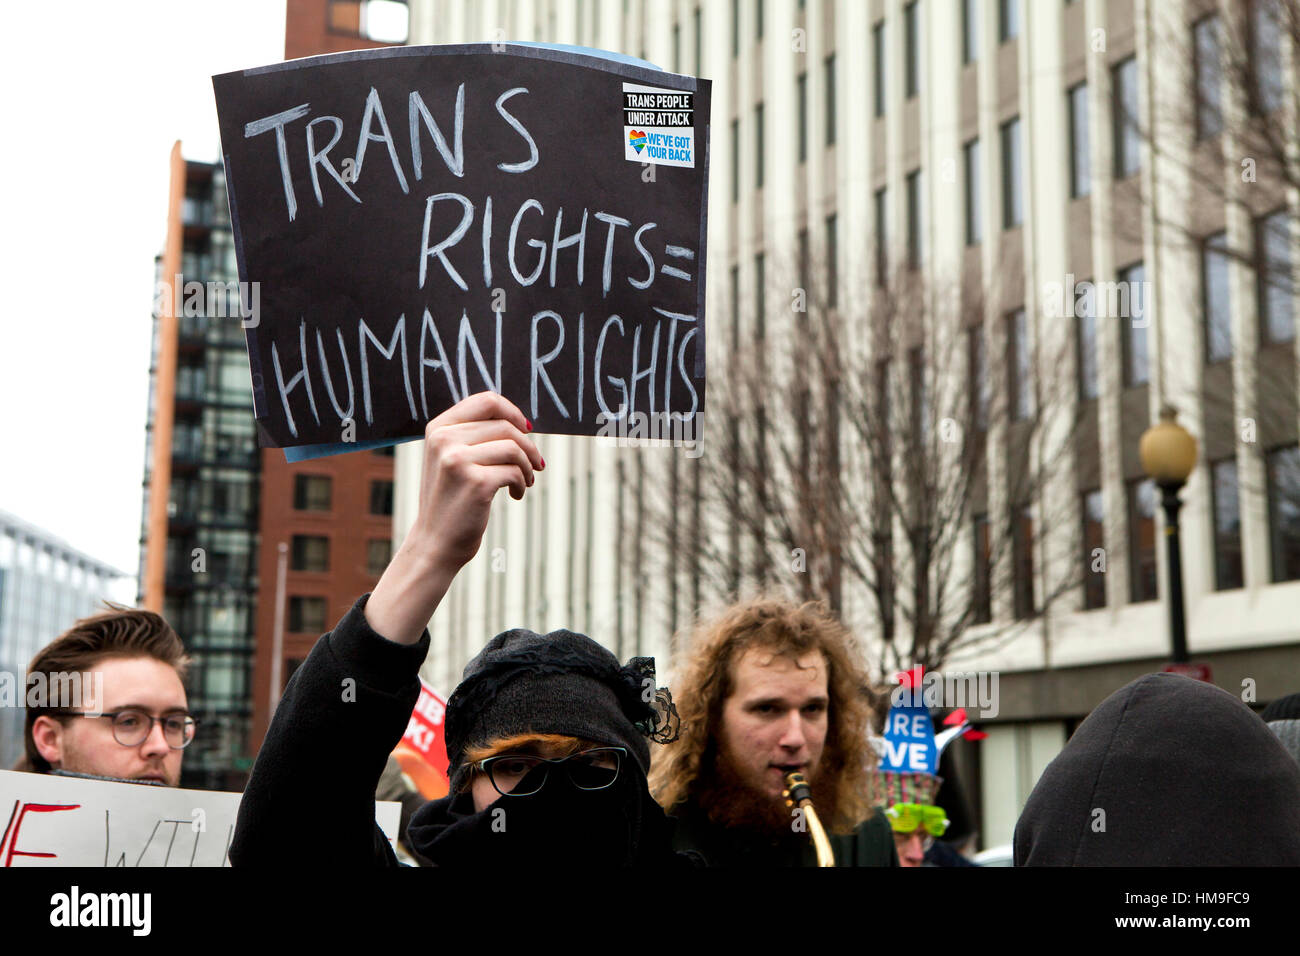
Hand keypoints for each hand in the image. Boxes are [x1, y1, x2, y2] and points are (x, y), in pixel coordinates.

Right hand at [407, 391, 543, 566]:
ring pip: (514, 447)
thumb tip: (520, 420)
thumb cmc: (450, 499)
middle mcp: (444, 440)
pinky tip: (515, 494)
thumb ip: (473, 434)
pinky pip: (515, 472)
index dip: (513, 413)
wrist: (435, 543)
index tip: (526, 430)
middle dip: (528, 446)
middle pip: (505, 426)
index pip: (486, 401)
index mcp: (438, 428)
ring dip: (528, 465)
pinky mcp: (476, 482)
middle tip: (536, 464)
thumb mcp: (450, 458)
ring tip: (526, 481)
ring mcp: (457, 460)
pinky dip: (522, 483)